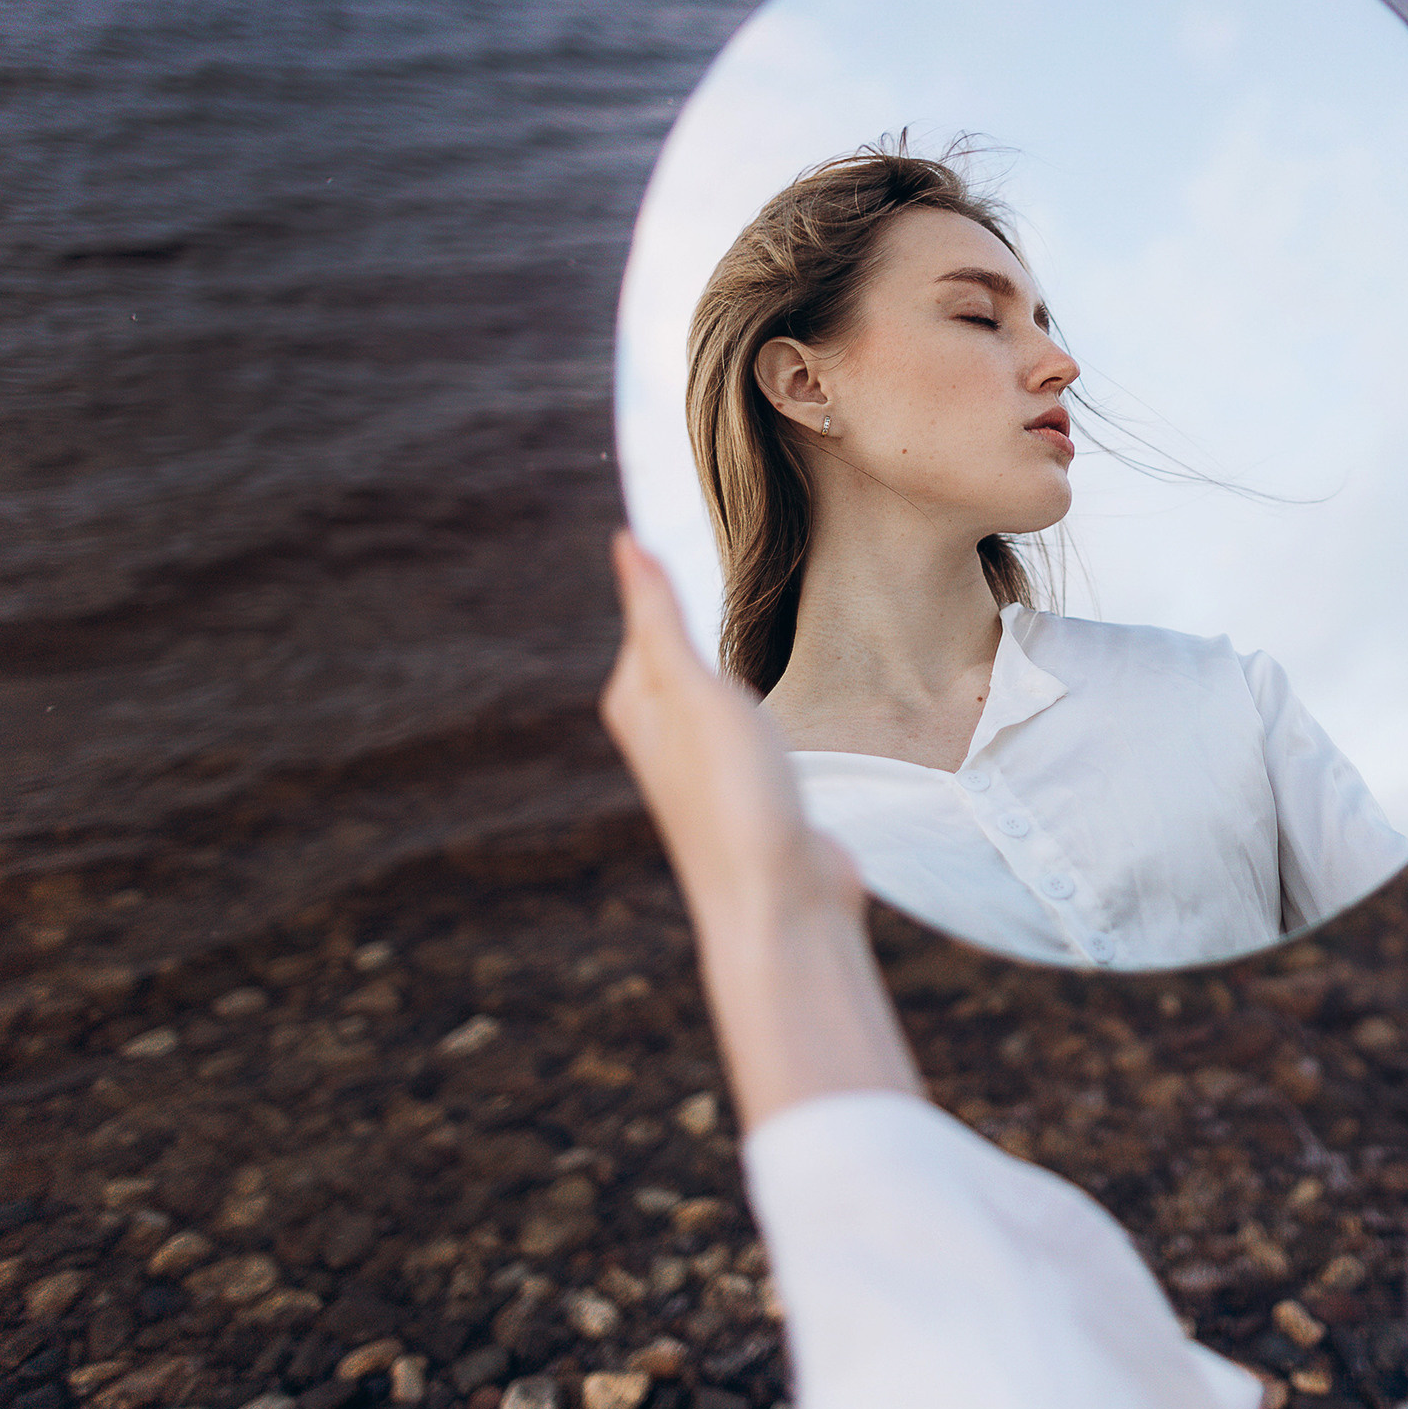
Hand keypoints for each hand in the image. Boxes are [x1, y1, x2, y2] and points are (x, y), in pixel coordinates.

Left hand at [599, 530, 861, 930]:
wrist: (782, 902)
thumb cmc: (734, 796)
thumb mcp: (695, 691)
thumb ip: (662, 618)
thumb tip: (625, 541)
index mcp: (635, 702)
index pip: (646, 612)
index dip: (670, 567)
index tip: (694, 505)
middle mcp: (661, 732)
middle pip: (679, 647)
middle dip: (701, 607)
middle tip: (738, 543)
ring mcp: (705, 763)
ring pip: (713, 685)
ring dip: (731, 656)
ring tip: (760, 610)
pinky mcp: (748, 788)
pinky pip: (746, 722)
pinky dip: (758, 697)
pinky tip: (777, 698)